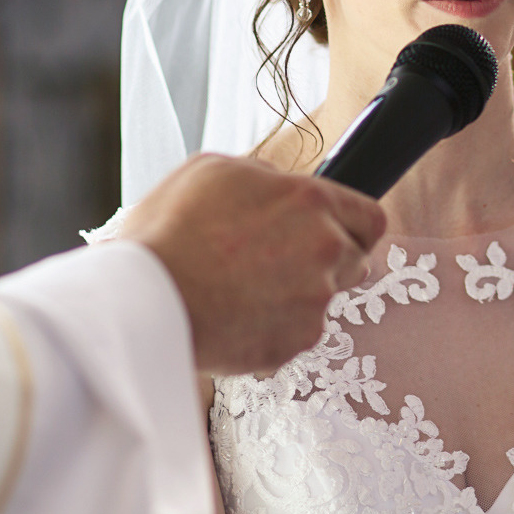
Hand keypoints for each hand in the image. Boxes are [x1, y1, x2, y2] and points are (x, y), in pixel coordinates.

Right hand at [123, 154, 385, 374]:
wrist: (142, 302)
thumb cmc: (170, 230)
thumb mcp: (213, 170)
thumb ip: (264, 176)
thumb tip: (279, 186)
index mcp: (311, 201)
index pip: (370, 217)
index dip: (354, 224)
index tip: (335, 231)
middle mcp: (324, 250)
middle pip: (356, 260)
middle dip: (327, 261)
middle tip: (279, 261)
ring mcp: (313, 302)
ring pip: (323, 299)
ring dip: (297, 294)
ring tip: (244, 288)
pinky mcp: (294, 343)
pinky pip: (296, 333)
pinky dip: (274, 327)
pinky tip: (235, 314)